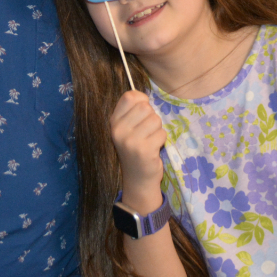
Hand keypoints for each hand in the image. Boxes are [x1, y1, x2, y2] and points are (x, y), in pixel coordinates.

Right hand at [110, 90, 166, 210]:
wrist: (138, 178)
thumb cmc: (136, 148)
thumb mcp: (127, 128)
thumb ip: (133, 110)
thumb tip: (143, 97)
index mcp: (113, 121)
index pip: (130, 97)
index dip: (141, 101)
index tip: (142, 113)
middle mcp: (118, 130)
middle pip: (145, 107)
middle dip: (151, 118)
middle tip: (146, 131)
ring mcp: (130, 141)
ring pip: (156, 120)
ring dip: (157, 129)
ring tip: (150, 140)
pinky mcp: (144, 150)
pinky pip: (162, 133)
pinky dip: (161, 140)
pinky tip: (153, 149)